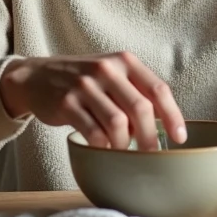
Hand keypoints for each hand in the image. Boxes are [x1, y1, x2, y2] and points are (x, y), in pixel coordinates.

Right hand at [0, 52, 186, 150]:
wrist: (37, 77)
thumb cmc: (84, 81)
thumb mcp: (112, 75)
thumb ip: (136, 92)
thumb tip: (164, 126)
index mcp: (125, 61)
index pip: (158, 89)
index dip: (173, 116)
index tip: (180, 138)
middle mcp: (107, 69)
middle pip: (140, 108)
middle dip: (150, 137)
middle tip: (152, 154)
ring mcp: (85, 85)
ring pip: (118, 122)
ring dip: (124, 144)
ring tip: (123, 151)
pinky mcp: (66, 103)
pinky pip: (92, 132)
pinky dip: (102, 145)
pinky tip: (102, 148)